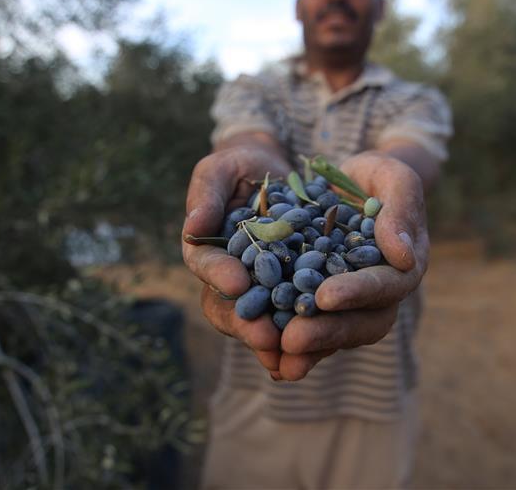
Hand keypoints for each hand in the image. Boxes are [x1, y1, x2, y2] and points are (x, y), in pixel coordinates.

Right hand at [181, 144, 289, 376]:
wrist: (274, 170)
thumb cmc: (238, 165)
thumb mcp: (219, 168)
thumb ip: (206, 194)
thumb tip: (192, 227)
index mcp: (207, 251)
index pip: (206, 266)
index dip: (219, 276)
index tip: (237, 283)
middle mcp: (231, 275)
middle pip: (232, 307)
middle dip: (249, 324)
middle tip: (268, 338)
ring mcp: (261, 286)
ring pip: (263, 320)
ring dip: (278, 339)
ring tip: (294, 352)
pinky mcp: (292, 288)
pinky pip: (296, 312)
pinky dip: (307, 329)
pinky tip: (323, 344)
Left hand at [277, 151, 429, 380]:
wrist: (354, 184)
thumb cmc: (380, 176)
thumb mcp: (395, 178)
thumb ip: (401, 210)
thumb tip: (403, 257)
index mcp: (404, 267)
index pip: (385, 286)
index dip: (357, 293)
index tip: (326, 296)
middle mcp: (382, 293)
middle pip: (362, 323)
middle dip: (328, 332)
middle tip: (292, 339)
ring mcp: (353, 303)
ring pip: (336, 333)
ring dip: (309, 348)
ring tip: (278, 358)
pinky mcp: (325, 303)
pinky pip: (313, 327)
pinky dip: (293, 343)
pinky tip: (267, 355)